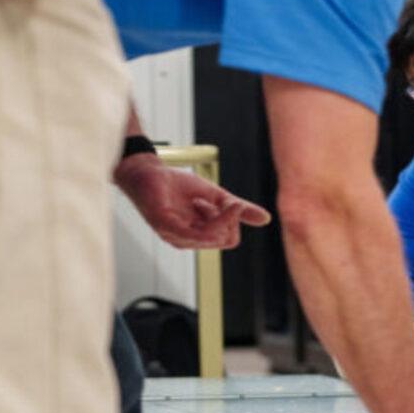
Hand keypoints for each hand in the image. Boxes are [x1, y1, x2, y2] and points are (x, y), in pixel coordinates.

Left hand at [115, 156, 271, 248]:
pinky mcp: (166, 227)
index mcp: (198, 236)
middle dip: (227, 217)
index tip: (221, 201)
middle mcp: (188, 241)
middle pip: (225, 239)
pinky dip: (208, 217)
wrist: (147, 171)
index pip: (230, 239)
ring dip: (216, 214)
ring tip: (201, 199)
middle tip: (210, 199)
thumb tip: (266, 218)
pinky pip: (195, 233)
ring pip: (213, 237)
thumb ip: (238, 209)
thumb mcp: (215, 196)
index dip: (233, 220)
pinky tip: (203, 202)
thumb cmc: (175, 185)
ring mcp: (176, 236)